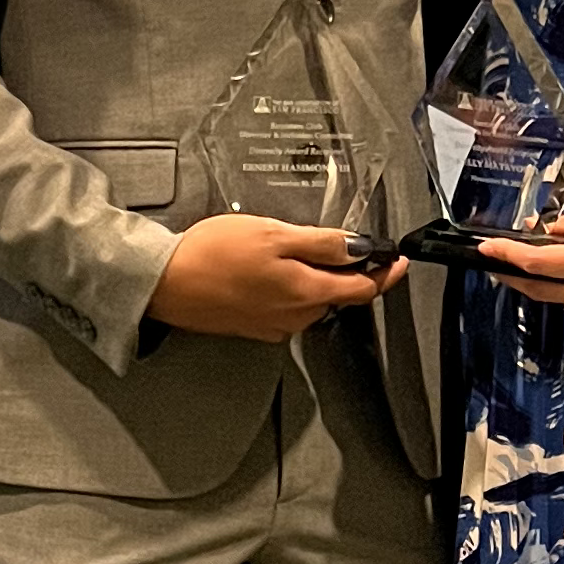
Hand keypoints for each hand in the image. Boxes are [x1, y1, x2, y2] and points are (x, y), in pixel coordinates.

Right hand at [149, 214, 400, 342]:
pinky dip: (290, 290)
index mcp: (308, 294)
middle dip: (346, 273)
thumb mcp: (274, 235)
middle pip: (337, 297)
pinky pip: (286, 309)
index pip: (363, 290)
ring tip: (296, 250)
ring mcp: (273, 326)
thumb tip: (363, 248)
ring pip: (311, 303)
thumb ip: (322, 244)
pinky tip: (269, 271)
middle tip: (345, 244)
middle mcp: (296, 318)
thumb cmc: (216, 253)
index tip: (399, 261)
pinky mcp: (252, 327)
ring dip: (315, 281)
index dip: (385, 275)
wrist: (164, 282)